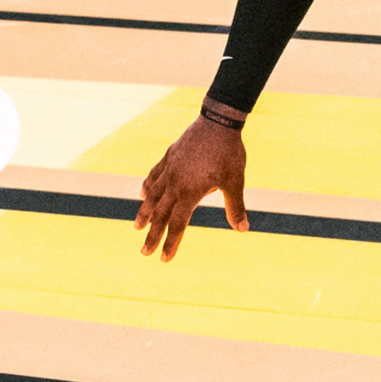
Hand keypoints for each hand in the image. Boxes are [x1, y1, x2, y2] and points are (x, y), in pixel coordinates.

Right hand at [134, 111, 248, 260]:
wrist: (218, 122)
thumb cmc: (229, 153)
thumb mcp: (235, 181)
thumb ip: (235, 207)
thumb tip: (243, 229)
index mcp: (190, 192)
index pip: (177, 224)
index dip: (170, 243)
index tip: (163, 259)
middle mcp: (175, 183)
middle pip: (159, 214)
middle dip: (152, 235)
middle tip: (144, 252)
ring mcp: (169, 169)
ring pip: (152, 195)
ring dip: (145, 213)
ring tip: (137, 226)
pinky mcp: (169, 157)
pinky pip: (154, 175)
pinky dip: (148, 187)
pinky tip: (143, 194)